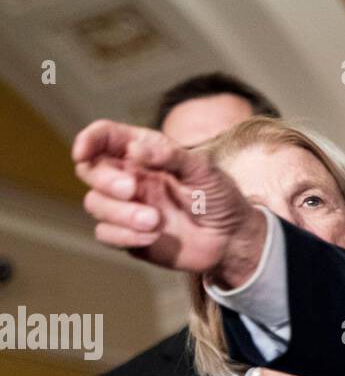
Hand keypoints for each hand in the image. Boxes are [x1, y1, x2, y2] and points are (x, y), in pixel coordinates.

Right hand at [72, 120, 265, 286]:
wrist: (231, 238)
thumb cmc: (220, 197)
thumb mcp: (203, 170)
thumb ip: (170, 156)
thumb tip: (134, 149)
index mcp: (147, 154)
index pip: (106, 137)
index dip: (89, 139)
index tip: (82, 151)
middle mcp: (131, 177)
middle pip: (91, 170)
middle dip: (105, 180)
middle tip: (132, 189)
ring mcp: (127, 206)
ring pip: (95, 203)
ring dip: (120, 213)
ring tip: (155, 220)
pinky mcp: (127, 234)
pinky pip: (105, 233)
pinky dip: (123, 235)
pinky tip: (151, 237)